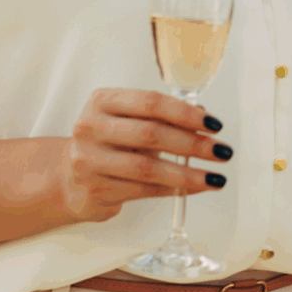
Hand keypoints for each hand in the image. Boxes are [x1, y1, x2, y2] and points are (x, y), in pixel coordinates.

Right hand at [58, 88, 232, 222]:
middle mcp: (90, 128)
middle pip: (151, 134)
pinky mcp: (93, 190)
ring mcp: (87, 161)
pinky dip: (173, 190)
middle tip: (222, 152)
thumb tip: (206, 119)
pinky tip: (194, 188)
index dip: (186, 113)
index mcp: (103, 101)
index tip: (214, 125)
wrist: (69, 178)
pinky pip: (142, 190)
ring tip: (215, 177)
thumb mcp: (131, 120)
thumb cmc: (111, 142)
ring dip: (187, 174)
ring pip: (147, 167)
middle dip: (193, 144)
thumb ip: (164, 116)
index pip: (151, 102)